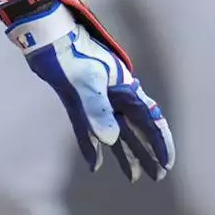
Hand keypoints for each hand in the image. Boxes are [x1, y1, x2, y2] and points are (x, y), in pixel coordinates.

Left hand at [5, 0, 174, 181]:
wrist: (47, 38)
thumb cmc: (70, 55)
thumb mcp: (86, 82)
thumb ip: (98, 110)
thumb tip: (111, 140)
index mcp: (125, 90)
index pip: (149, 120)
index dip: (160, 142)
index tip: (166, 163)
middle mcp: (115, 97)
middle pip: (136, 130)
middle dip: (147, 153)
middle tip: (156, 176)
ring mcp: (96, 100)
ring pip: (116, 132)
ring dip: (125, 154)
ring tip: (133, 177)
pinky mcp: (77, 102)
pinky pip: (88, 130)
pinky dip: (92, 147)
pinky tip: (94, 164)